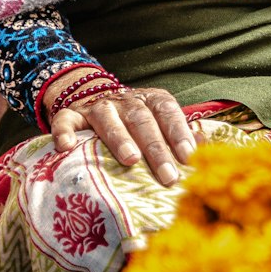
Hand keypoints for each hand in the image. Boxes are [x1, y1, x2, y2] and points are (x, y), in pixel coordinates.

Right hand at [44, 73, 196, 186]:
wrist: (91, 97)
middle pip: (142, 120)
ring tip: (130, 159)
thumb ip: (179, 133)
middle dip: (156, 147)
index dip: (179, 132)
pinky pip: (65, 120)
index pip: (167, 112)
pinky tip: (66, 148)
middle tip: (167, 175)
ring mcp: (97, 106)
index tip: (189, 157)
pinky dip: (64, 132)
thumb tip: (205, 146)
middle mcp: (124, 101)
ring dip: (119, 138)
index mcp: (150, 101)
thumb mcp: (157, 122)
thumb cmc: (132, 121)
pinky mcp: (71, 114)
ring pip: (108, 118)